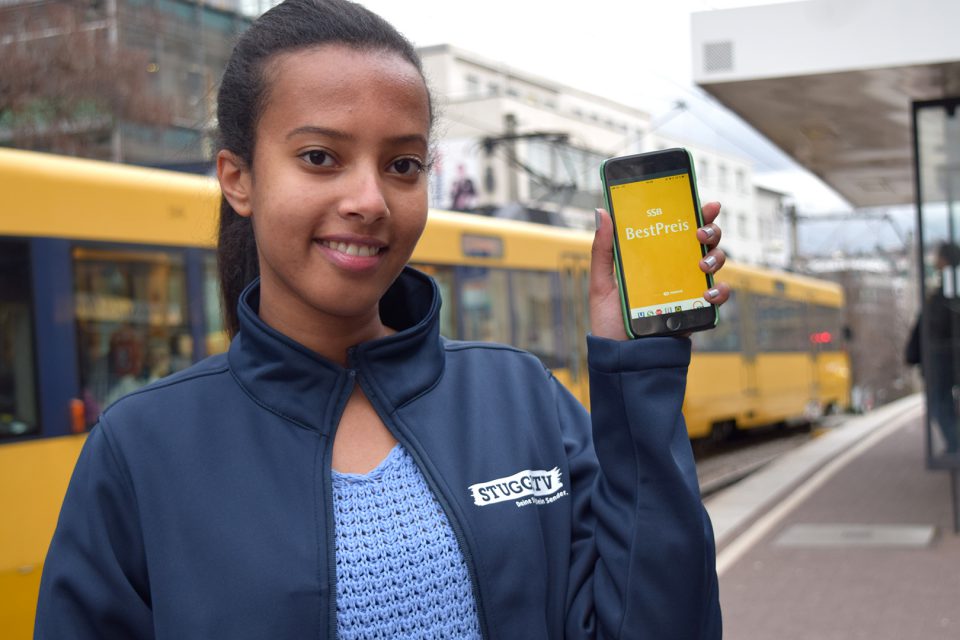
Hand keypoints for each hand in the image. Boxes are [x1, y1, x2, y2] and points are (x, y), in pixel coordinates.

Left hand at [589, 202, 731, 339]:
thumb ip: (602, 250)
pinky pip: (719, 295)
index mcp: (654, 258)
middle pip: (702, 240)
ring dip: (716, 256)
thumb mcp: (601, 283)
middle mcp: (675, 269)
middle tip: (699, 231)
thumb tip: (602, 211)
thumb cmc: (611, 322)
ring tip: (702, 263)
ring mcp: (688, 288)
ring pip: (715, 261)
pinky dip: (720, 290)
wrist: (622, 359)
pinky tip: (708, 291)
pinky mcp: (697, 310)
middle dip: (710, 229)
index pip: (677, 228)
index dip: (694, 211)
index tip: (702, 202)